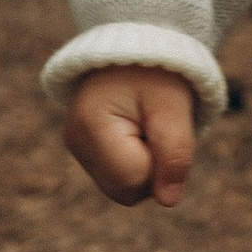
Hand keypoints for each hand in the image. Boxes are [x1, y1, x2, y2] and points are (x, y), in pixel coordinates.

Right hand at [63, 65, 200, 209]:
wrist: (136, 50)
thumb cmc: (157, 73)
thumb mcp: (173, 107)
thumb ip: (175, 154)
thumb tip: (168, 201)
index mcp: (91, 125)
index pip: (135, 178)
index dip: (160, 160)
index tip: (160, 124)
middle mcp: (75, 141)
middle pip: (126, 191)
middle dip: (153, 167)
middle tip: (156, 126)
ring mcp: (77, 148)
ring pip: (123, 190)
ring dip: (146, 166)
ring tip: (146, 127)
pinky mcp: (84, 151)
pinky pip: (118, 179)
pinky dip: (136, 162)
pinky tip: (136, 133)